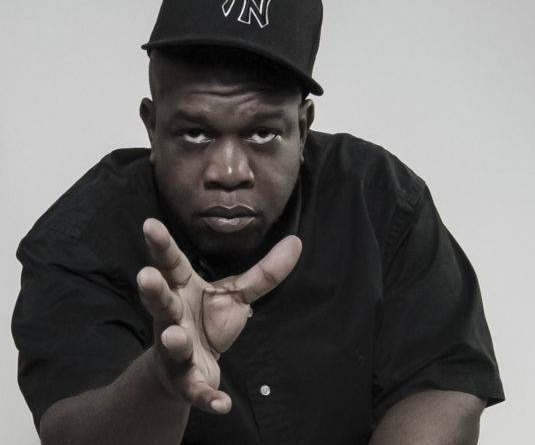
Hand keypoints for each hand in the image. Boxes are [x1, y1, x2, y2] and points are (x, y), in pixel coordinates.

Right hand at [136, 218, 300, 413]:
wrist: (186, 369)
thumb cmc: (206, 321)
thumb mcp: (236, 295)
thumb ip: (264, 272)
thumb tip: (296, 242)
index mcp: (182, 291)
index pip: (171, 264)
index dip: (161, 245)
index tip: (150, 223)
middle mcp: (173, 318)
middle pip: (161, 301)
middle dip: (153, 290)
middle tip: (146, 275)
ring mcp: (175, 350)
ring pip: (171, 344)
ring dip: (173, 341)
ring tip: (174, 335)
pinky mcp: (186, 380)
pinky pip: (195, 388)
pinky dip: (207, 396)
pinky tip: (222, 404)